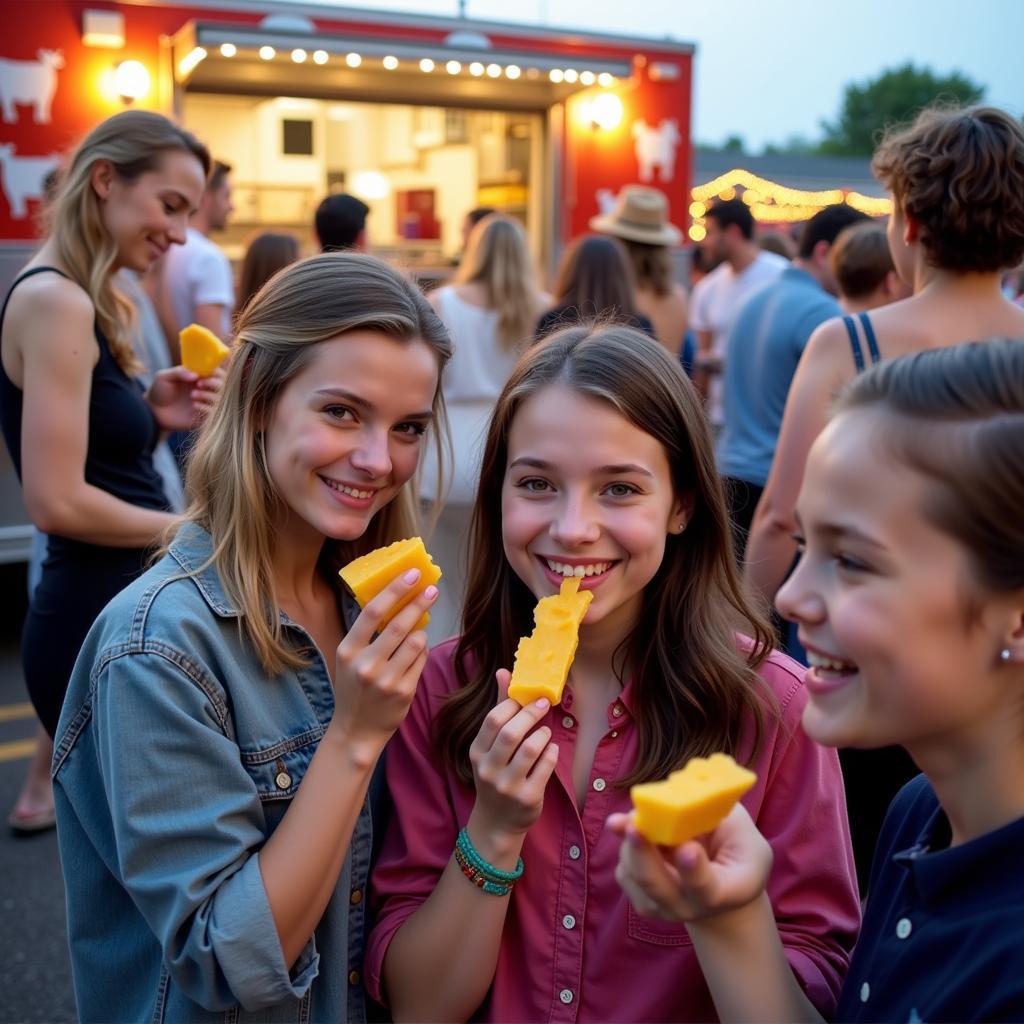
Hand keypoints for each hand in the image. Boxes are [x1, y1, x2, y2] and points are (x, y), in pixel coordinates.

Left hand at [147, 363, 224, 431]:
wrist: (153, 413)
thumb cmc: (159, 392)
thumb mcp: (164, 377)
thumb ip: (178, 372)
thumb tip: (195, 375)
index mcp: (200, 377)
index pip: (217, 372)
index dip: (215, 372)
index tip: (204, 374)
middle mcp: (206, 390)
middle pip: (224, 385)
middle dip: (214, 383)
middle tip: (199, 384)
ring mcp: (206, 404)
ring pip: (222, 400)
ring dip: (209, 396)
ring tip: (192, 396)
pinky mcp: (204, 417)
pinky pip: (215, 414)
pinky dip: (207, 408)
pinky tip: (195, 406)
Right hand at [329, 568, 437, 758]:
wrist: (356, 731)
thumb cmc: (354, 689)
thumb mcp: (350, 660)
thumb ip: (367, 635)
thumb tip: (395, 600)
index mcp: (348, 650)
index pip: (372, 612)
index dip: (395, 590)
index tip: (412, 574)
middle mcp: (366, 664)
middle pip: (399, 624)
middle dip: (419, 602)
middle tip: (432, 589)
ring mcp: (386, 679)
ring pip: (416, 641)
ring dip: (421, 631)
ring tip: (418, 629)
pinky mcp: (404, 691)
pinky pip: (421, 660)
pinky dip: (422, 650)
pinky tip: (417, 650)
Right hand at [465, 672, 558, 860]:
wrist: (496, 822)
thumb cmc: (496, 775)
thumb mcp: (489, 746)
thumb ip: (499, 707)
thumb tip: (504, 672)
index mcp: (476, 752)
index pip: (493, 720)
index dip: (512, 704)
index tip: (527, 697)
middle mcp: (488, 769)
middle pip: (511, 733)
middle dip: (531, 714)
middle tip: (544, 704)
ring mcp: (507, 786)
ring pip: (531, 749)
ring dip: (543, 734)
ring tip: (545, 732)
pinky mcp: (527, 798)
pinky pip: (545, 767)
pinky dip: (552, 753)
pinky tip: (550, 750)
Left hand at [608, 803, 771, 923]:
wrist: (724, 884)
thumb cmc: (736, 849)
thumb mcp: (738, 828)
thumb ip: (710, 812)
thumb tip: (672, 793)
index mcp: (724, 892)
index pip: (705, 888)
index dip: (694, 870)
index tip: (688, 849)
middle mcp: (690, 907)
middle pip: (657, 886)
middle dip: (642, 854)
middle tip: (634, 826)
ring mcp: (662, 907)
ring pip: (634, 873)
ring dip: (631, 840)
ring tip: (643, 815)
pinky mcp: (642, 898)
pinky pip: (624, 870)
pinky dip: (626, 844)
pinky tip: (641, 830)